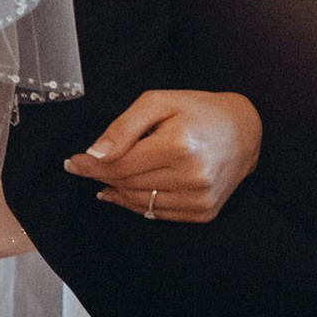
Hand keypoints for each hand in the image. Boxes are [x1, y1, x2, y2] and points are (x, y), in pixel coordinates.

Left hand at [62, 89, 261, 222]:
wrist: (245, 130)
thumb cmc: (199, 111)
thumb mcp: (160, 102)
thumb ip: (124, 127)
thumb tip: (94, 154)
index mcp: (179, 145)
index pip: (120, 164)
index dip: (91, 165)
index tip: (72, 163)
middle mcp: (191, 176)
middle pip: (127, 184)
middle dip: (101, 176)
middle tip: (85, 168)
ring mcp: (200, 198)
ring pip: (140, 203)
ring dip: (117, 192)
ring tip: (105, 180)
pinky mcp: (204, 212)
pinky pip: (158, 214)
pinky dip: (138, 204)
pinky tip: (127, 192)